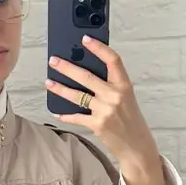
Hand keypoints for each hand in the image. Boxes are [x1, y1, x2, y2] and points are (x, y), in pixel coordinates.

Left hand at [46, 38, 166, 184]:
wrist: (136, 146)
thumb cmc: (130, 120)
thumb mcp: (125, 98)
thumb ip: (110, 86)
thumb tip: (85, 73)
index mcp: (124, 85)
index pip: (112, 60)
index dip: (98, 48)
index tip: (85, 39)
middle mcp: (115, 96)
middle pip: (87, 77)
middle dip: (67, 67)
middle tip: (53, 61)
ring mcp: (105, 110)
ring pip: (78, 96)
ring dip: (60, 89)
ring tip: (49, 82)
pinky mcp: (97, 124)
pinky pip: (77, 116)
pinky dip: (65, 114)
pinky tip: (57, 111)